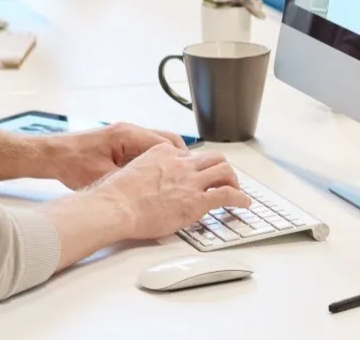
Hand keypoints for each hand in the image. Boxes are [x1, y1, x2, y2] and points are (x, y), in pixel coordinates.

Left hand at [45, 123, 186, 190]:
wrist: (52, 155)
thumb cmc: (72, 163)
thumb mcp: (103, 176)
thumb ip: (130, 179)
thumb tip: (152, 190)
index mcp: (128, 135)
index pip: (165, 143)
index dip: (180, 160)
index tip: (189, 173)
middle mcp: (129, 131)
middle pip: (166, 140)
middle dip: (180, 158)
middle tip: (188, 175)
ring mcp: (125, 136)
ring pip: (157, 144)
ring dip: (167, 159)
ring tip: (175, 178)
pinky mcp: (120, 142)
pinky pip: (145, 149)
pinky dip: (154, 160)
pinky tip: (155, 177)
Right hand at [87, 144, 251, 241]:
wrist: (115, 207)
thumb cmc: (115, 196)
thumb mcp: (130, 170)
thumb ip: (144, 171)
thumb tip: (143, 182)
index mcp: (163, 152)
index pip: (188, 155)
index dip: (196, 166)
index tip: (198, 173)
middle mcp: (180, 163)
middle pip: (212, 157)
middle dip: (221, 167)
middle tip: (224, 178)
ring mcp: (190, 180)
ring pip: (224, 171)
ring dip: (233, 180)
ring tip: (236, 189)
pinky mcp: (197, 200)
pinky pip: (227, 194)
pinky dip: (240, 197)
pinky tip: (244, 203)